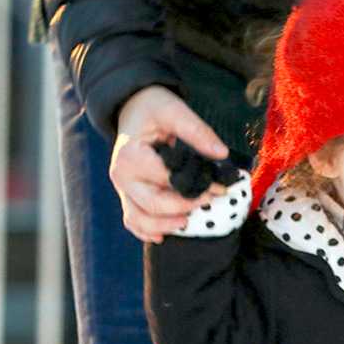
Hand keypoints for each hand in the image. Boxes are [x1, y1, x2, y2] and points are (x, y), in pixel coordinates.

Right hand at [111, 85, 231, 243]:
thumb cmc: (153, 108)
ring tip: (190, 221)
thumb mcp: (173, 110)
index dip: (197, 186)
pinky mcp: (126, 195)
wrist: (133, 108)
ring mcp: (122, 188)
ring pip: (140, 220)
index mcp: (130, 155)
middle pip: (153, 205)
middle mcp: (121, 175)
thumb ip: (197, 131)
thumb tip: (221, 155)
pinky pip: (132, 221)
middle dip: (185, 208)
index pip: (168, 179)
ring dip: (165, 226)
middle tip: (211, 202)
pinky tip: (164, 235)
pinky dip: (146, 232)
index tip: (220, 187)